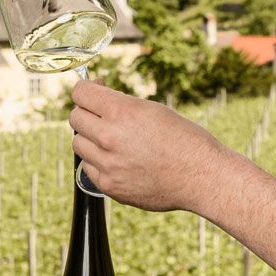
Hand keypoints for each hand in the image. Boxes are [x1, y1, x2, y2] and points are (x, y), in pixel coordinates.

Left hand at [68, 80, 234, 211]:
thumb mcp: (152, 109)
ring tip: (112, 140)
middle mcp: (110, 137)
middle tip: (102, 115)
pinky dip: (98, 162)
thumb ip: (120, 105)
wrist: (200, 176)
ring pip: (78, 143)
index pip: (80, 93)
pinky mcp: (109, 186)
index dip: (85, 89)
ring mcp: (108, 164)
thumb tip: (97, 99)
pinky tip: (118, 160)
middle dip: (87, 112)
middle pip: (75, 117)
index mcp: (122, 112)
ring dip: (90, 138)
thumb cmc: (183, 139)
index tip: (92, 91)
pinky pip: (88, 168)